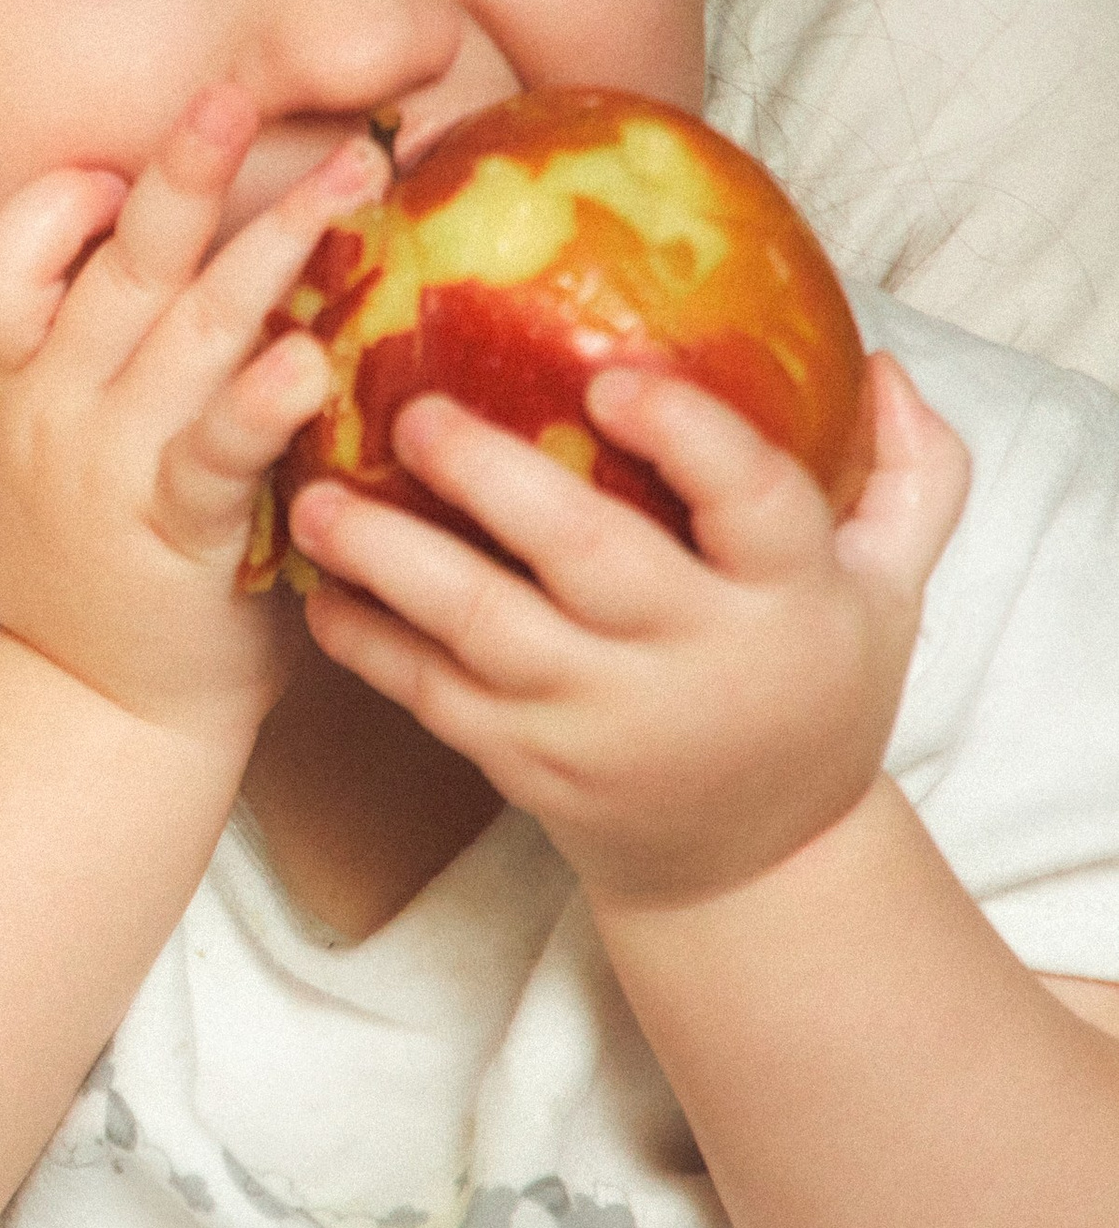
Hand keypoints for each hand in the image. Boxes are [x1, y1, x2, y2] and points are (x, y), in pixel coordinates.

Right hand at [0, 87, 379, 748]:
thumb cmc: (95, 573)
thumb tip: (145, 264)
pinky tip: (305, 353)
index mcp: (20, 388)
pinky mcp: (175, 533)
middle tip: (237, 97)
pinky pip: (216, 450)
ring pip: (186, 333)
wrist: (94, 713)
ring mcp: (109, 469)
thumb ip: (82, 365)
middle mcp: (54, 413)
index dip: (50, 213)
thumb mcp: (44, 459)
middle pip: (117, 268)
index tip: (110, 179)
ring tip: (349, 186)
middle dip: (181, 174)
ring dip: (271, 248)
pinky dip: (258, 397)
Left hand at [288, 348, 968, 909]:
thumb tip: (883, 363)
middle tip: (414, 413)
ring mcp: (599, 721)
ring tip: (315, 500)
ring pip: (485, 633)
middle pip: (590, 561)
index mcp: (789, 598)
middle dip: (496, 484)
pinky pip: (434, 700)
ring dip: (393, 562)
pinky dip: (370, 646)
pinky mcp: (528, 767)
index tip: (612, 382)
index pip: (753, 508)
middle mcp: (690, 660)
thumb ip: (912, 476)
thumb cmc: (814, 690)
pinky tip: (315, 588)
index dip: (687, 442)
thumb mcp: (892, 593)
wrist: (754, 865)